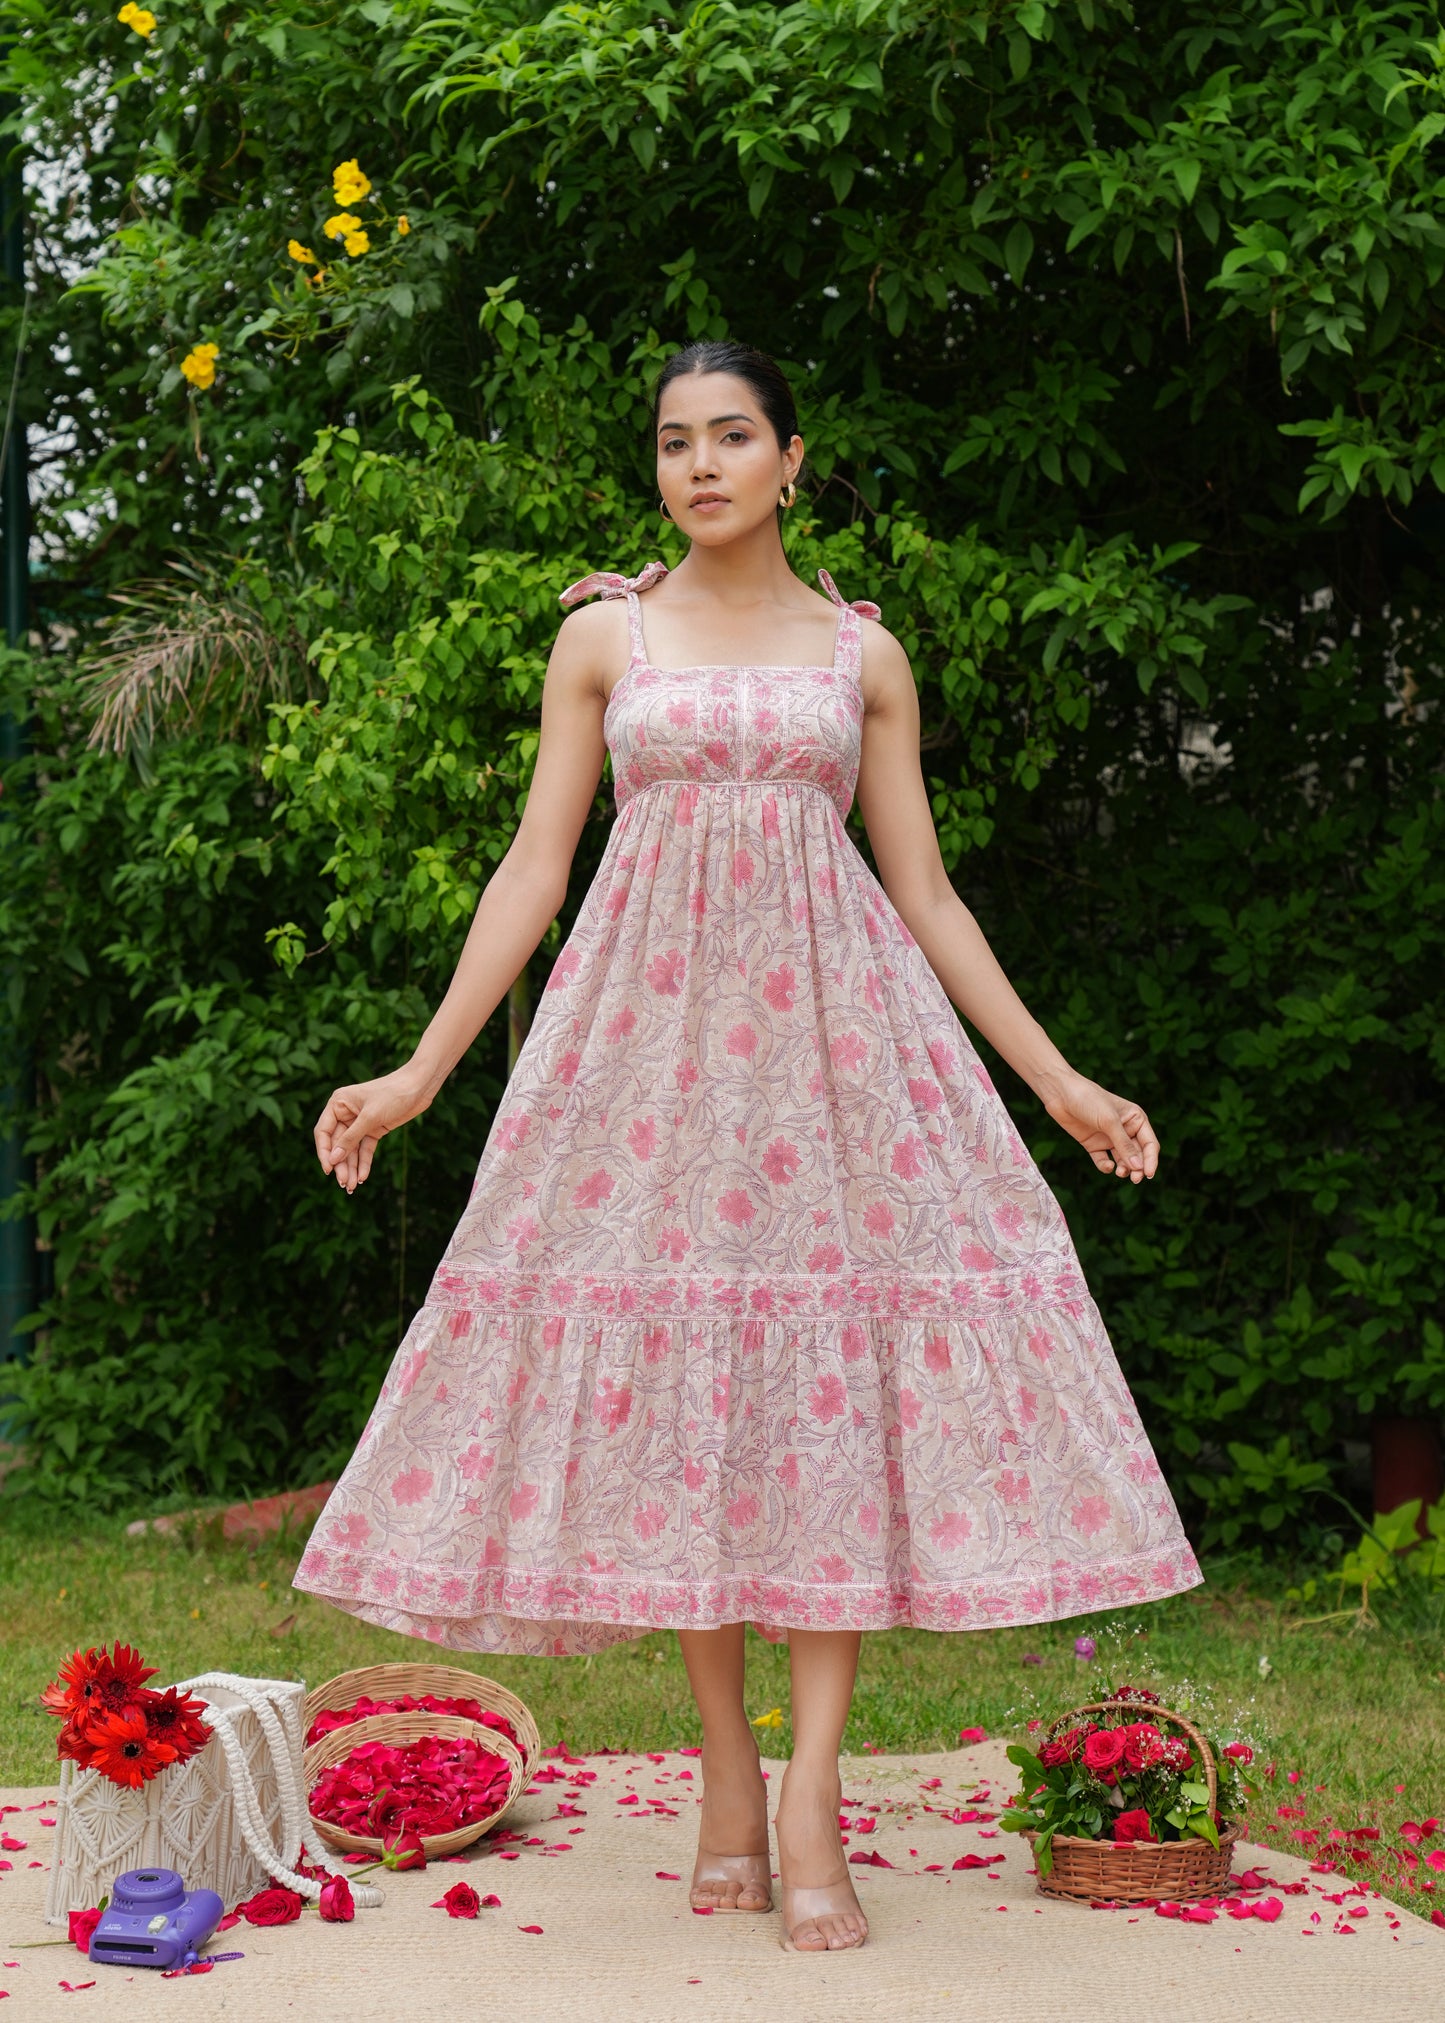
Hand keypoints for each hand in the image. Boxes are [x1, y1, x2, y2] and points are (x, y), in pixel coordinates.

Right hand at [314, 1067, 430, 1193]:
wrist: (419, 1086)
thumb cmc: (393, 1094)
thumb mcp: (370, 1117)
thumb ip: (351, 1138)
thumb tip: (333, 1158)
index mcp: (338, 1103)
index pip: (323, 1132)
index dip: (324, 1152)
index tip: (328, 1170)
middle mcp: (346, 1113)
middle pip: (337, 1144)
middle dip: (341, 1164)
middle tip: (344, 1184)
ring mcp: (360, 1122)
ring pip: (351, 1149)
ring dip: (351, 1167)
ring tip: (352, 1187)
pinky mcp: (374, 1129)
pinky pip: (365, 1149)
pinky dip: (364, 1162)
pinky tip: (363, 1176)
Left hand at [1039, 1071, 1159, 1183]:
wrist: (1060, 1094)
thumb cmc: (1089, 1100)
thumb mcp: (1109, 1122)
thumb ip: (1124, 1145)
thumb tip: (1138, 1167)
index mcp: (1135, 1119)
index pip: (1149, 1143)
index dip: (1151, 1160)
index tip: (1148, 1174)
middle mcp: (1124, 1129)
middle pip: (1137, 1155)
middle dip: (1138, 1168)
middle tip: (1135, 1179)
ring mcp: (1108, 1138)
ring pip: (1122, 1160)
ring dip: (1124, 1169)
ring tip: (1120, 1172)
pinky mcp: (1093, 1144)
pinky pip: (1104, 1160)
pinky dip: (1107, 1166)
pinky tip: (1107, 1166)